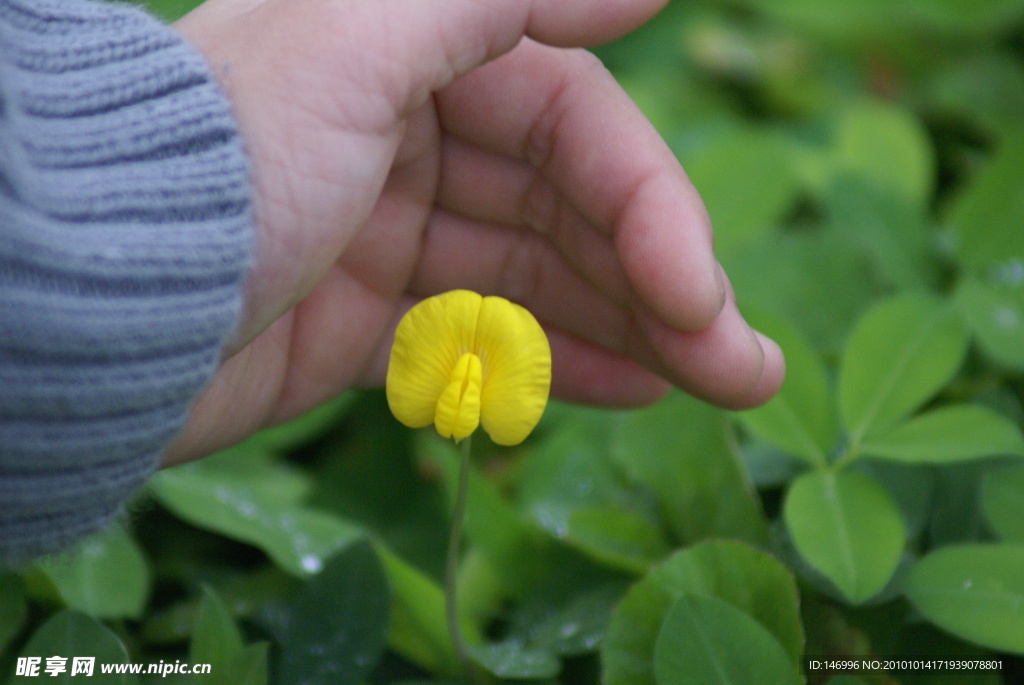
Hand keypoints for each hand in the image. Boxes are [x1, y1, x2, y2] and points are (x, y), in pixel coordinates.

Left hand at [164, 0, 783, 463]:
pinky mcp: (376, 314)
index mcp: (422, 53)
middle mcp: (419, 132)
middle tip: (745, 369)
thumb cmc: (219, 166)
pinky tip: (635, 389)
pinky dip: (558, 359)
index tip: (700, 298)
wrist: (88, 307)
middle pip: (578, 208)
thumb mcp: (354, 44)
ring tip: (721, 387)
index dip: (652, 211)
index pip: (579, 129)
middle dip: (669, 287)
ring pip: (547, 277)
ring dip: (637, 331)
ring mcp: (400, 228)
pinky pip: (491, 333)